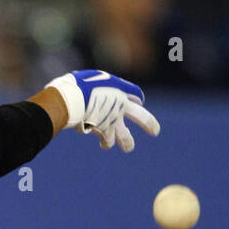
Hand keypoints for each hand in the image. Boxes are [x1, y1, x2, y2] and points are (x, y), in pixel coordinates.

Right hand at [46, 69, 160, 152]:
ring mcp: (114, 121)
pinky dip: (104, 142)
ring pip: (126, 138)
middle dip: (149, 124)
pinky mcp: (104, 132)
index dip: (137, 99)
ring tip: (128, 147)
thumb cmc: (78, 86)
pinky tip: (102, 143)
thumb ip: (99, 88)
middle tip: (155, 131)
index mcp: (120, 90)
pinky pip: (106, 141)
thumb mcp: (91, 80)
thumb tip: (95, 96)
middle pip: (142, 117)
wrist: (73, 100)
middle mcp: (121, 106)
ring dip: (127, 143)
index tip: (139, 102)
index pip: (136, 95)